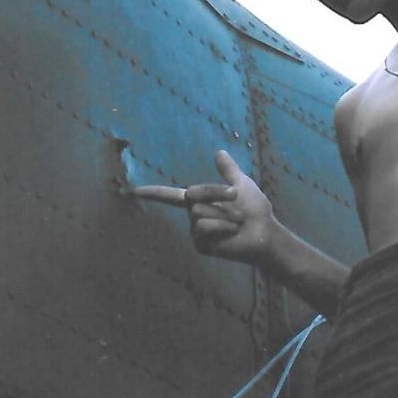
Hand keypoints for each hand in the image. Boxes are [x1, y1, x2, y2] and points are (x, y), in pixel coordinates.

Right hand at [132, 150, 275, 261]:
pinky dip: (223, 226)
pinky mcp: (202, 246)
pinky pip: (205, 228)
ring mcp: (196, 233)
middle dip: (216, 193)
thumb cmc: (256, 210)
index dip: (152, 193)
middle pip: (193, 195)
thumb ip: (228, 170)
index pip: (170, 196)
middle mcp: (194, 216)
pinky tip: (232, 233)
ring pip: (200, 213)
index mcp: (199, 202)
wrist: (265, 232)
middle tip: (235, 198)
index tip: (132, 191)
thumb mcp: (241, 184)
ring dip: (224, 213)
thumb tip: (219, 151)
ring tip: (237, 222)